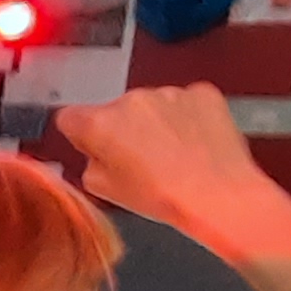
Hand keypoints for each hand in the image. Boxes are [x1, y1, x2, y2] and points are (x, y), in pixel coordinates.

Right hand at [53, 84, 272, 233]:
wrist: (220, 196)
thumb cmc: (167, 197)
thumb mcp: (107, 193)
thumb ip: (90, 165)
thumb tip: (97, 156)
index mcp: (100, 124)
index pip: (70, 117)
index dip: (81, 135)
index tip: (94, 146)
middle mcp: (131, 101)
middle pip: (115, 110)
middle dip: (124, 130)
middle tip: (142, 161)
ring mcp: (168, 94)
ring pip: (152, 106)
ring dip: (157, 124)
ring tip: (173, 157)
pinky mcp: (201, 93)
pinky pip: (185, 102)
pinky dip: (187, 118)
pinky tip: (193, 145)